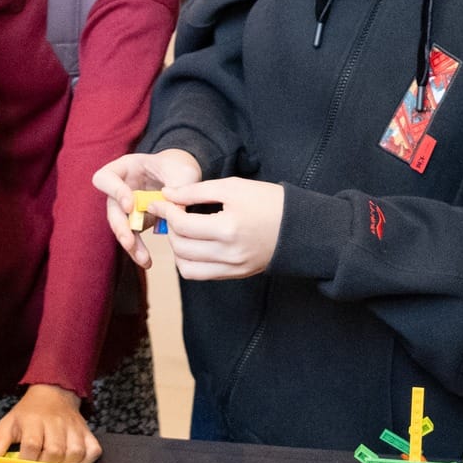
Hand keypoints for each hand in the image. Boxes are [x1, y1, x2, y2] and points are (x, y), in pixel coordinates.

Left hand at [0, 384, 101, 462]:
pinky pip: (92, 451)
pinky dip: (84, 461)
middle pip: (54, 451)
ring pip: (74, 453)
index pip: (32, 444)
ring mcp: (74, 427)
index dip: (27, 460)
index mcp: (33, 420)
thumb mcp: (8, 424)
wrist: (53, 393)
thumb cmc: (28, 413)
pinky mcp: (87, 432)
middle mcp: (56, 422)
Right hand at [95, 149, 203, 270]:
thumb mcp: (183, 172)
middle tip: (129, 242)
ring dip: (130, 244)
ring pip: (121, 227)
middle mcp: (120, 187)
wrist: (181, 175)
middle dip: (120, 227)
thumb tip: (177, 213)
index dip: (114, 192)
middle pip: (111, 208)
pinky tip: (147, 262)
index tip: (130, 206)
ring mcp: (125, 206)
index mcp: (125, 168)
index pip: (105, 178)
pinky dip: (139, 250)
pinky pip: (132, 237)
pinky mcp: (134, 222)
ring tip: (143, 259)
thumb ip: (179, 188)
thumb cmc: (178, 167)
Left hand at [158, 178, 284, 280]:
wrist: (301, 227)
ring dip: (177, 248)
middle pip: (180, 247)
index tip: (161, 200)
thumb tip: (167, 194)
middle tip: (172, 213)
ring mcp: (233, 268)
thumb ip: (196, 191)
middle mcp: (229, 253)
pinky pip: (200, 275)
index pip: (182, 225)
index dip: (166, 211)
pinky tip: (194, 244)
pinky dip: (189, 261)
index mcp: (229, 228)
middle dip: (170, 228)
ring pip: (186, 267)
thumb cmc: (268, 201)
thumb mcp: (232, 187)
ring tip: (182, 230)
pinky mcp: (236, 275)